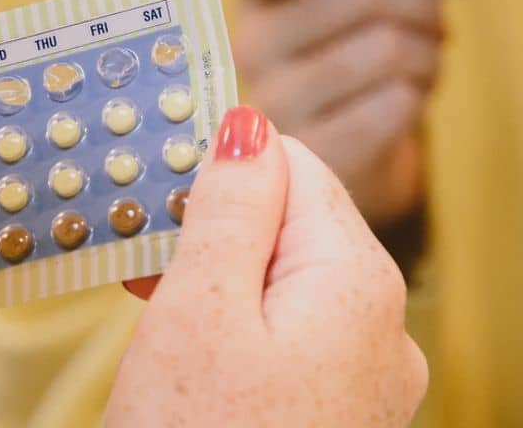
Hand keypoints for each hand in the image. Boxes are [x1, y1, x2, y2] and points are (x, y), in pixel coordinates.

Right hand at [107, 106, 426, 425]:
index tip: (150, 193)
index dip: (215, 168)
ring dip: (221, 287)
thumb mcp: (198, 313)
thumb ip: (231, 210)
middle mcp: (384, 328)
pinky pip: (293, 344)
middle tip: (138, 261)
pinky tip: (192, 363)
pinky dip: (241, 337)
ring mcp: (370, 382)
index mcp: (357, 279)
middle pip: (292, 227)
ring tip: (155, 317)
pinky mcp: (344, 419)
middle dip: (215, 232)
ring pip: (287, 289)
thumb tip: (251, 125)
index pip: (291, 163)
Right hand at [232, 0, 443, 230]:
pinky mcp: (315, 154)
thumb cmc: (358, 46)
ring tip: (424, 55)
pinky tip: (409, 96)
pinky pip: (396, 103)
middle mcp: (251, 42)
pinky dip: (420, 93)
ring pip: (389, 48)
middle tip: (432, 12)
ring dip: (427, 49)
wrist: (354, 147)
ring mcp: (277, 102)